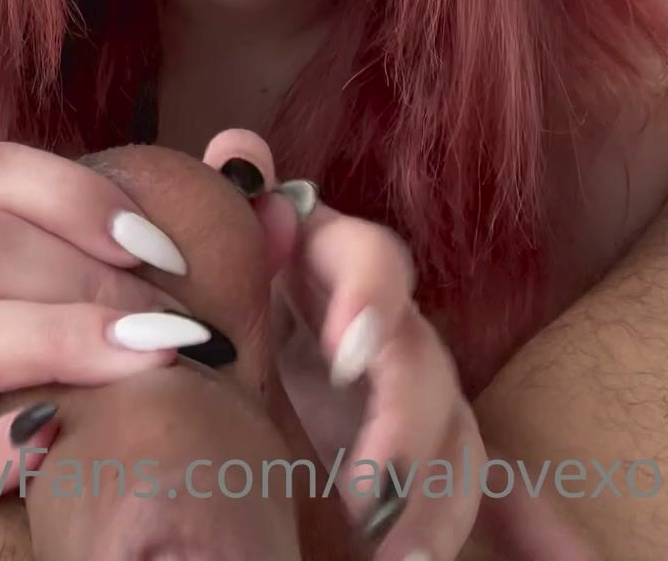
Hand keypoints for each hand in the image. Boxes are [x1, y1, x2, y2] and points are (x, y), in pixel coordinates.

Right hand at [0, 139, 220, 555]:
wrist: (99, 509)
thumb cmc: (135, 387)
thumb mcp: (184, 302)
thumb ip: (218, 219)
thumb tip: (246, 150)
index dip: (72, 195)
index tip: (153, 244)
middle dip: (88, 284)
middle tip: (176, 326)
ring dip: (59, 345)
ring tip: (146, 368)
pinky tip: (57, 443)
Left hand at [202, 130, 594, 560]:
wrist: (216, 365)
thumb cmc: (217, 298)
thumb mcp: (214, 260)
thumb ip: (229, 210)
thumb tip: (239, 147)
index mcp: (329, 265)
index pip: (375, 260)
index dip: (371, 295)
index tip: (347, 349)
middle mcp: (380, 324)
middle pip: (424, 355)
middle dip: (405, 421)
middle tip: (366, 486)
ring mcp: (403, 392)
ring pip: (453, 429)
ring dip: (429, 492)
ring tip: (391, 554)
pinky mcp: (412, 454)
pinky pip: (451, 487)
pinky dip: (437, 525)